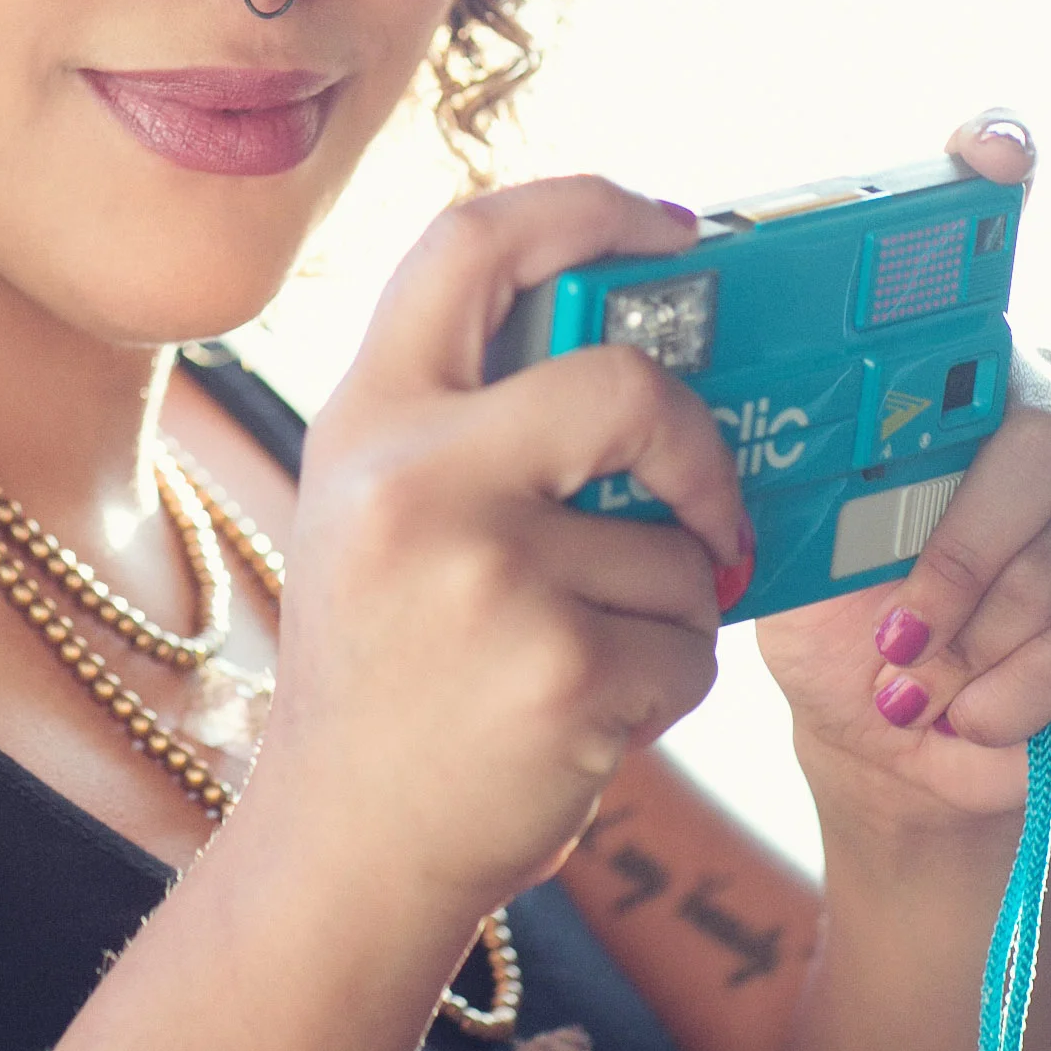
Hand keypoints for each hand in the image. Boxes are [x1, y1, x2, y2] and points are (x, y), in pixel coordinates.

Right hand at [261, 180, 748, 924]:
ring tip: (573, 656)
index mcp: (367, 417)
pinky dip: (666, 682)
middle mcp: (413, 478)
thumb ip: (471, 416)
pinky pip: (690, 642)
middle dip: (694, 446)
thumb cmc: (387, 665)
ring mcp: (487, 576)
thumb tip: (642, 337)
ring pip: (675, 543)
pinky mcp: (561, 671)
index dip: (586, 207)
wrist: (347, 844)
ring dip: (665, 606)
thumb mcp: (377, 507)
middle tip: (704, 500)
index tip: (673, 231)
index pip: (469, 242)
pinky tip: (584, 716)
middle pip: (622, 383)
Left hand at [758, 113, 1050, 826]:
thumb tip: (698, 405)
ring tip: (921, 689)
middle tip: (899, 630)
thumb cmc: (827, 616)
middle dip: (968, 553)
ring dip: (995, 639)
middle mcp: (1030, 393)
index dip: (994, 169)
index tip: (989, 147)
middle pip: (1041, 437)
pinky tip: (976, 709)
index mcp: (934, 365)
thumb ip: (773, 469)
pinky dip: (1037, 680)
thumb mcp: (781, 544)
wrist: (889, 732)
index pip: (981, 231)